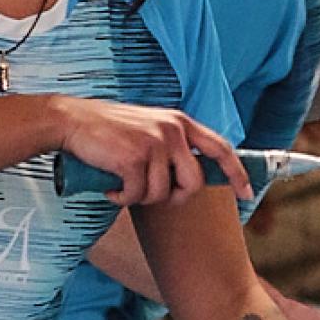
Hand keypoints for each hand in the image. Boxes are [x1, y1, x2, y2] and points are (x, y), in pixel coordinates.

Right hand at [47, 99, 252, 206]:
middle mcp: (172, 130)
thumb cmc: (108, 131)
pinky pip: (138, 195)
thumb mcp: (149, 130)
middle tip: (150, 194)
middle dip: (174, 196)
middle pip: (194, 182)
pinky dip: (122, 198)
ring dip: (141, 197)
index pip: (221, 148)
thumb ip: (173, 146)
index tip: (248, 194)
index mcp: (180, 122)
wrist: (71, 121)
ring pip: (163, 193)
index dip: (237, 173)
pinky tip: (111, 187)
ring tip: (123, 183)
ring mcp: (154, 143)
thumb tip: (192, 178)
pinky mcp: (134, 158)